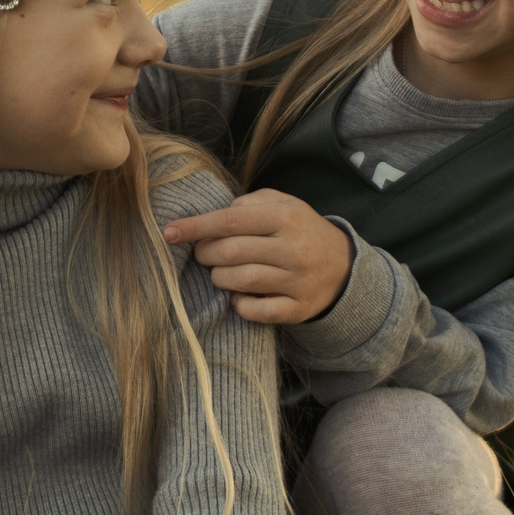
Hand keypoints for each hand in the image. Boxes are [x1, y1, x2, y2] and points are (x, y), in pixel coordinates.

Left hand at [163, 189, 353, 324]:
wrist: (345, 267)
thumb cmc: (302, 231)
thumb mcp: (284, 204)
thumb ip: (249, 203)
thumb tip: (213, 218)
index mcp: (287, 217)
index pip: (230, 220)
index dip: (195, 226)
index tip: (169, 232)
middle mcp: (293, 249)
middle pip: (230, 252)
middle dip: (205, 253)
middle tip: (203, 253)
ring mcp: (297, 281)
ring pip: (239, 281)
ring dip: (219, 277)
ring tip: (220, 271)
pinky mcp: (298, 309)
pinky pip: (255, 311)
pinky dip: (238, 304)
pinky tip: (237, 296)